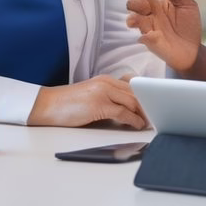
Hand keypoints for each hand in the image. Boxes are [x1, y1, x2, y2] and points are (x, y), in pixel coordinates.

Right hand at [27, 75, 147, 128]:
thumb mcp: (92, 97)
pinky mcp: (98, 105)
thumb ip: (108, 99)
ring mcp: (103, 92)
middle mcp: (106, 83)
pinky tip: (138, 125)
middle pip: (136, 92)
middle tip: (157, 115)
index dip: (145, 96)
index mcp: (106, 80)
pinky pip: (122, 112)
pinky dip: (133, 120)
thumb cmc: (68, 104)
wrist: (48, 105)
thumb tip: (126, 112)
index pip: (132, 86)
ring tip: (150, 121)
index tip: (153, 105)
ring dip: (143, 112)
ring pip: (132, 101)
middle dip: (148, 104)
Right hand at [126, 0, 203, 72]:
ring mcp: (150, 31)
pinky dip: (148, 38)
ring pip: (138, 25)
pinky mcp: (155, 45)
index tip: (140, 0)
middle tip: (133, 7)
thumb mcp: (186, 4)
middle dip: (133, 8)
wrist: (193, 49)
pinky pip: (148, 40)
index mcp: (156, 6)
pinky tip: (151, 35)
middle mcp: (150, 18)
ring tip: (133, 21)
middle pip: (136, 10)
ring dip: (135, 21)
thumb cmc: (187, 25)